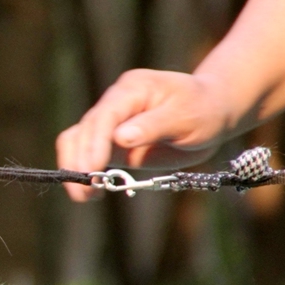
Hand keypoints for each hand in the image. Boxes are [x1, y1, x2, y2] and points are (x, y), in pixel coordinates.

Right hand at [55, 69, 234, 201]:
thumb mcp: (186, 116)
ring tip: (83, 195)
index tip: (92, 168)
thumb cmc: (203, 110)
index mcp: (133, 89)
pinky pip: (85, 152)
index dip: (95, 142)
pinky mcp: (108, 140)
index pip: (105, 115)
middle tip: (86, 191)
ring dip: (74, 167)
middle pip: (84, 129)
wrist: (210, 111)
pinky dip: (82, 171)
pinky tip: (89, 192)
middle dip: (80, 160)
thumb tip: (120, 137)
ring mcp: (108, 121)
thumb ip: (153, 125)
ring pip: (76, 140)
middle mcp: (114, 102)